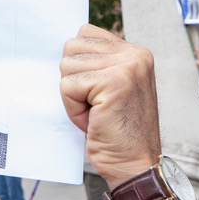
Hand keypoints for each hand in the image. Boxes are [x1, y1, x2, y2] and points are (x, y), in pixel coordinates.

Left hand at [59, 25, 161, 187]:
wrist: (135, 165)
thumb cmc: (117, 132)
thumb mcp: (111, 88)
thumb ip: (97, 63)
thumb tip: (63, 48)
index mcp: (135, 52)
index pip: (85, 33)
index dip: (79, 65)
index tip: (96, 92)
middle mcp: (134, 54)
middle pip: (71, 46)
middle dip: (74, 80)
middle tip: (96, 106)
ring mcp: (126, 66)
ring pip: (67, 66)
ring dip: (73, 96)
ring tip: (96, 113)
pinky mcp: (113, 83)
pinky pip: (68, 86)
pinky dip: (73, 109)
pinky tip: (94, 120)